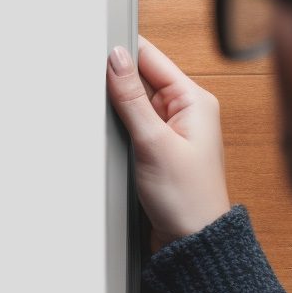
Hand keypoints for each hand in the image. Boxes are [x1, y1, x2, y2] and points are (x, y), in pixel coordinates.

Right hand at [106, 36, 229, 251]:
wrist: (190, 241)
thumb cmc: (187, 198)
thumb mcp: (154, 142)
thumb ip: (132, 97)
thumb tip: (116, 59)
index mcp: (195, 100)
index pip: (153, 58)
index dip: (124, 52)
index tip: (96, 51)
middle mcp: (184, 111)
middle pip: (140, 79)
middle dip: (116, 85)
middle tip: (100, 98)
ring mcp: (170, 130)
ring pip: (132, 103)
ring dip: (116, 110)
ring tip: (114, 130)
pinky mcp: (157, 148)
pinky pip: (132, 125)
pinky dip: (118, 129)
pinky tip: (114, 141)